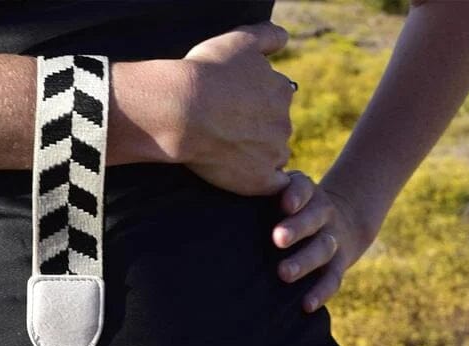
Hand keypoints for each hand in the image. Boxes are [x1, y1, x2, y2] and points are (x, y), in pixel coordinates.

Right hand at [179, 21, 296, 195]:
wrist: (183, 111)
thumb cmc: (206, 74)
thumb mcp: (240, 40)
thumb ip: (267, 36)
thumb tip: (285, 39)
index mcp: (281, 89)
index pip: (275, 101)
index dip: (252, 106)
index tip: (230, 109)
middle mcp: (284, 121)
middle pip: (275, 130)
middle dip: (256, 132)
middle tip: (224, 132)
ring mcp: (274, 153)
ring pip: (273, 157)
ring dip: (256, 157)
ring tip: (226, 156)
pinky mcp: (260, 180)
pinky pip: (272, 186)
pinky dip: (262, 183)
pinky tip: (245, 178)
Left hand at [272, 170, 372, 312]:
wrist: (344, 221)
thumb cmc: (293, 209)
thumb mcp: (283, 194)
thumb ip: (263, 195)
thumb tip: (225, 197)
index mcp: (307, 194)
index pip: (303, 188)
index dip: (296, 195)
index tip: (285, 204)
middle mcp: (323, 214)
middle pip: (313, 218)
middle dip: (296, 228)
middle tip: (278, 239)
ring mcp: (332, 239)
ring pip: (322, 249)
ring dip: (304, 262)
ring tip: (284, 273)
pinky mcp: (338, 264)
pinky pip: (333, 279)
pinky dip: (321, 292)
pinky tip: (306, 305)